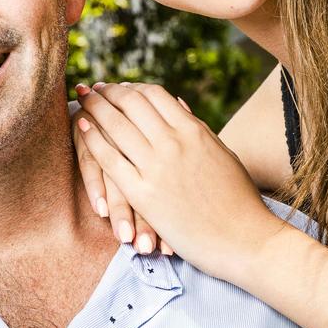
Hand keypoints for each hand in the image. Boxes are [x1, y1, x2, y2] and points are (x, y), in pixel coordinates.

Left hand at [76, 81, 284, 281]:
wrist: (246, 241)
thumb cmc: (239, 200)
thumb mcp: (222, 153)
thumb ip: (196, 127)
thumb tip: (176, 102)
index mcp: (194, 130)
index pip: (154, 95)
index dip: (131, 87)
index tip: (118, 87)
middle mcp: (174, 142)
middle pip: (130, 103)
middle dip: (107, 91)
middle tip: (93, 88)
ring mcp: (157, 167)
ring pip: (115, 124)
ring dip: (95, 107)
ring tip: (81, 99)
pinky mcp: (144, 194)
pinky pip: (109, 158)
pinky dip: (92, 138)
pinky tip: (81, 127)